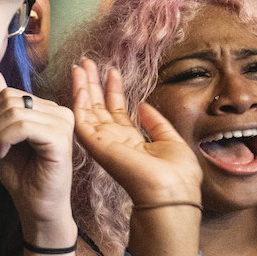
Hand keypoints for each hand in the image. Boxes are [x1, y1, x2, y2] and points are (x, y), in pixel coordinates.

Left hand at [0, 87, 78, 237]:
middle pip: (9, 99)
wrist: (36, 207)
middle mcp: (58, 111)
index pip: (7, 92)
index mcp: (45, 108)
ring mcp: (63, 123)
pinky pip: (23, 126)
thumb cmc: (21, 175)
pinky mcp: (61, 138)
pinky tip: (1, 154)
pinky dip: (4, 139)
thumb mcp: (1, 135)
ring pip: (14, 111)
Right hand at [70, 60, 203, 206]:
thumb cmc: (177, 175)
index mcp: (132, 140)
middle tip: (87, 62)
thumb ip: (156, 123)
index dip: (113, 90)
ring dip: (83, 87)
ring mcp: (103, 142)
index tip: (111, 71)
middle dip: (93, 83)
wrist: (170, 193)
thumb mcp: (172, 141)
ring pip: (87, 110)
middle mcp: (114, 139)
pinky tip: (79, 85)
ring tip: (80, 66)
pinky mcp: (96, 145)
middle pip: (99, 106)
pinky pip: (82, 120)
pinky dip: (79, 102)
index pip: (117, 111)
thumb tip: (144, 105)